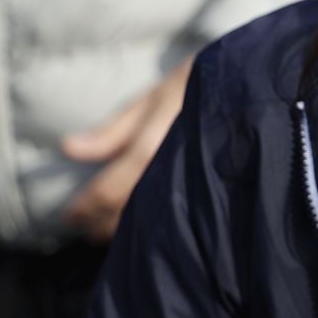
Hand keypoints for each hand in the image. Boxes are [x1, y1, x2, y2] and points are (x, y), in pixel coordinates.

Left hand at [60, 57, 192, 241]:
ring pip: (148, 220)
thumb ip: (112, 131)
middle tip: (82, 227)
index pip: (108, 191)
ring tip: (105, 230)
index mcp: (151, 150)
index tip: (68, 215)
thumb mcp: (151, 100)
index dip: (84, 207)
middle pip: (126, 213)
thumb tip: (69, 149)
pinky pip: (171, 215)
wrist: (249, 89)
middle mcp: (170, 174)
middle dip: (100, 224)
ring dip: (123, 229)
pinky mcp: (207, 191)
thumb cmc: (196, 87)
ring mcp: (191, 186)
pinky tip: (141, 223)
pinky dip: (149, 223)